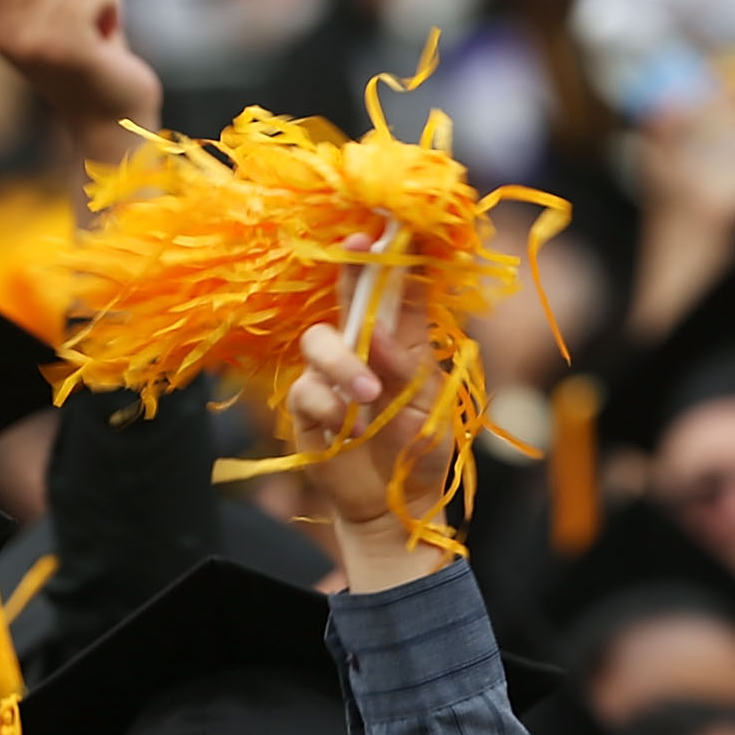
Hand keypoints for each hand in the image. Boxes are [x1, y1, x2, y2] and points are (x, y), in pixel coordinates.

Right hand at [285, 238, 451, 592]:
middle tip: (358, 252)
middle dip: (350, 268)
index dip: (389, 256)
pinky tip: (344, 427)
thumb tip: (377, 329)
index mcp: (401, 342)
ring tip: (369, 397)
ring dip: (343, 363)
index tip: (386, 226)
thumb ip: (406, 364)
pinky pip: (303, 389)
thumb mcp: (431, 404)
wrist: (397, 509)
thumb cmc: (422, 455)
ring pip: (318, 340)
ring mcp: (330, 377)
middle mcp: (363, 350)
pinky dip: (325, 404)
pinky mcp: (306, 409)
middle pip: (348, 296)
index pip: (394, 288)